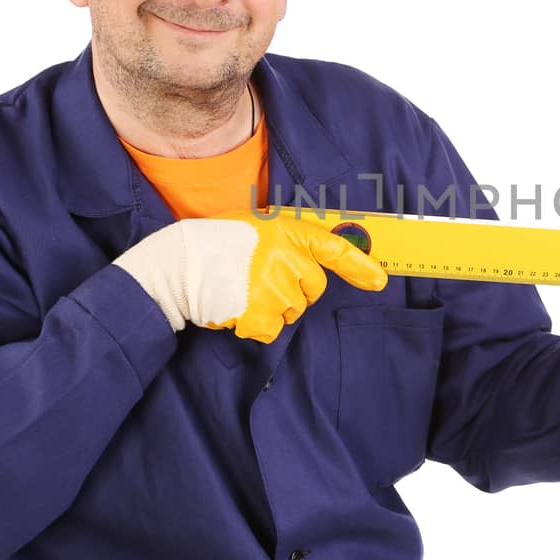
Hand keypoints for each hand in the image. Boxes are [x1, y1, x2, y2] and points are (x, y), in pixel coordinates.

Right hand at [114, 213, 387, 341]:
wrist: (179, 263)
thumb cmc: (218, 243)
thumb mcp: (258, 229)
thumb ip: (288, 243)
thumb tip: (318, 264)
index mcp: (288, 232)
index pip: (334, 248)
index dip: (360, 266)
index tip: (379, 280)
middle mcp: (287, 258)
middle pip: (312, 290)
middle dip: (293, 290)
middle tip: (259, 279)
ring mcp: (275, 288)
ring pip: (292, 312)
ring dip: (272, 308)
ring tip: (242, 288)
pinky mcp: (260, 314)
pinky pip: (272, 330)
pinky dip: (256, 325)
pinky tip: (236, 306)